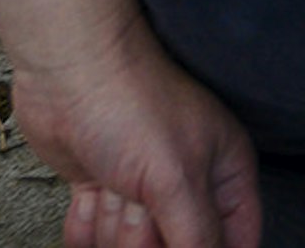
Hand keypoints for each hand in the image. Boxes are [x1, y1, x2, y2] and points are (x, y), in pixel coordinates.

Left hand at [13, 19, 262, 247]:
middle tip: (137, 201)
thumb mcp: (176, 178)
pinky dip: (84, 221)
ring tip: (112, 183)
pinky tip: (91, 189)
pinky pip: (91, 238)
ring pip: (126, 247)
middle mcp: (186, 186)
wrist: (68, 72)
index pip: (236, 241)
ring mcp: (141, 190)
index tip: (179, 243)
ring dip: (110, 223)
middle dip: (146, 234)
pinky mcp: (101, 190)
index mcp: (224, 174)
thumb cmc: (132, 102)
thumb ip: (197, 236)